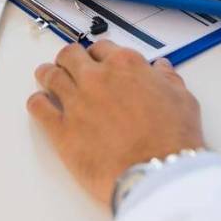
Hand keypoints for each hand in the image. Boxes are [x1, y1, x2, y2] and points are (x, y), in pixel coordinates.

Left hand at [26, 41, 203, 206]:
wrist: (158, 172)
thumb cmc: (172, 140)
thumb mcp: (183, 100)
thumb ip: (168, 80)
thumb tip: (162, 70)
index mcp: (126, 65)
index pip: (102, 48)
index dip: (98, 54)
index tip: (96, 60)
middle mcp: (97, 78)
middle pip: (70, 55)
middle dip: (69, 59)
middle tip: (68, 66)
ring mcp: (76, 102)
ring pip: (50, 75)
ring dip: (48, 74)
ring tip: (47, 77)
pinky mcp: (61, 130)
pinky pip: (38, 107)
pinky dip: (37, 102)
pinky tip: (40, 104)